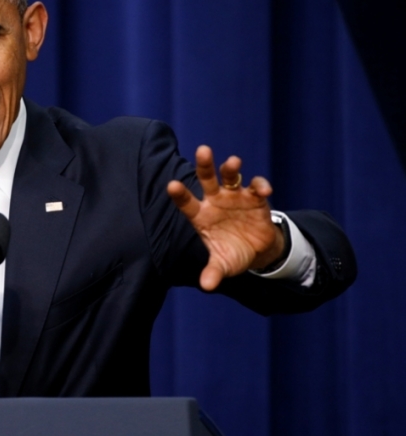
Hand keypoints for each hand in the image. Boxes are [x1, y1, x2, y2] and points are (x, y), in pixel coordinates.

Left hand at [167, 145, 284, 290]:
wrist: (257, 251)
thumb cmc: (232, 254)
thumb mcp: (223, 265)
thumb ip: (213, 272)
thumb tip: (206, 285)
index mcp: (201, 216)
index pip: (186, 203)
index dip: (180, 194)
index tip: (172, 185)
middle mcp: (215, 201)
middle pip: (207, 179)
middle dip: (204, 165)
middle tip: (203, 150)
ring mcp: (235, 197)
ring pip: (231, 177)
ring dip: (231, 169)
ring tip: (234, 162)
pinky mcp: (255, 198)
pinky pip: (256, 187)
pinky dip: (260, 185)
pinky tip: (265, 189)